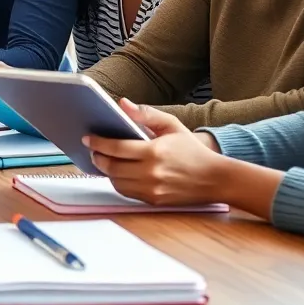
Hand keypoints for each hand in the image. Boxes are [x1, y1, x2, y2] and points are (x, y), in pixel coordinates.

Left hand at [85, 98, 227, 205]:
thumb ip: (146, 114)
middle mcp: (151, 173)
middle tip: (93, 150)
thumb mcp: (172, 125)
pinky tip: (119, 173)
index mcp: (154, 152)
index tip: (87, 138)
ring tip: (104, 160)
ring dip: (107, 171)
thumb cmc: (193, 151)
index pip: (116, 148)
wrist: (215, 179)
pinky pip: (127, 192)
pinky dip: (119, 182)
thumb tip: (122, 104)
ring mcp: (152, 190)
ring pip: (116, 182)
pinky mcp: (153, 201)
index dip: (98, 143)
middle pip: (111, 167)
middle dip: (98, 157)